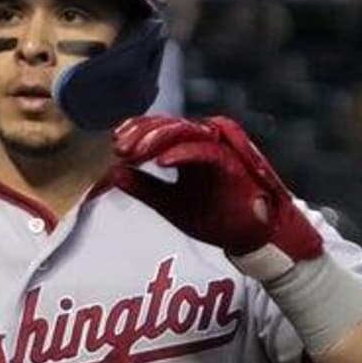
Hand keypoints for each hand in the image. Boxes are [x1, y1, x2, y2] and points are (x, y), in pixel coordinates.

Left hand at [109, 115, 324, 269]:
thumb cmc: (215, 217)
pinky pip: (205, 151)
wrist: (249, 237)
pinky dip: (183, 153)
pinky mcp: (231, 163)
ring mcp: (219, 149)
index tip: (115, 144)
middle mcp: (204, 142)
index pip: (158, 129)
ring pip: (184, 131)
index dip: (135, 131)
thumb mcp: (169, 203)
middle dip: (141, 133)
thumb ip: (143, 187)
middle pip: (168, 125)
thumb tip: (113, 173)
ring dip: (156, 138)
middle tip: (121, 148)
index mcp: (188, 149)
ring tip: (134, 152)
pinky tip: (162, 161)